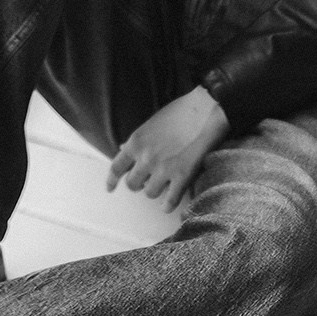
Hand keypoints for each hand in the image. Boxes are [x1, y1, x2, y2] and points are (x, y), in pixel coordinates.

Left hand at [106, 87, 230, 210]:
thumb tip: (122, 149)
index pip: (116, 167)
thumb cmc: (180, 111)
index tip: (110, 188)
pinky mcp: (182, 176)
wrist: (206, 110)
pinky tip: (168, 205)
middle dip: (138, 184)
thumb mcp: (152, 123)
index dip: (112, 181)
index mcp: (136, 142)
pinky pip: (170, 201)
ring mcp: (164, 169)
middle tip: (146, 181)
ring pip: (150, 194)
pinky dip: (168, 206)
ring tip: (163, 185)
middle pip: (132, 184)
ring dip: (155, 191)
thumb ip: (138, 140)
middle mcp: (146, 158)